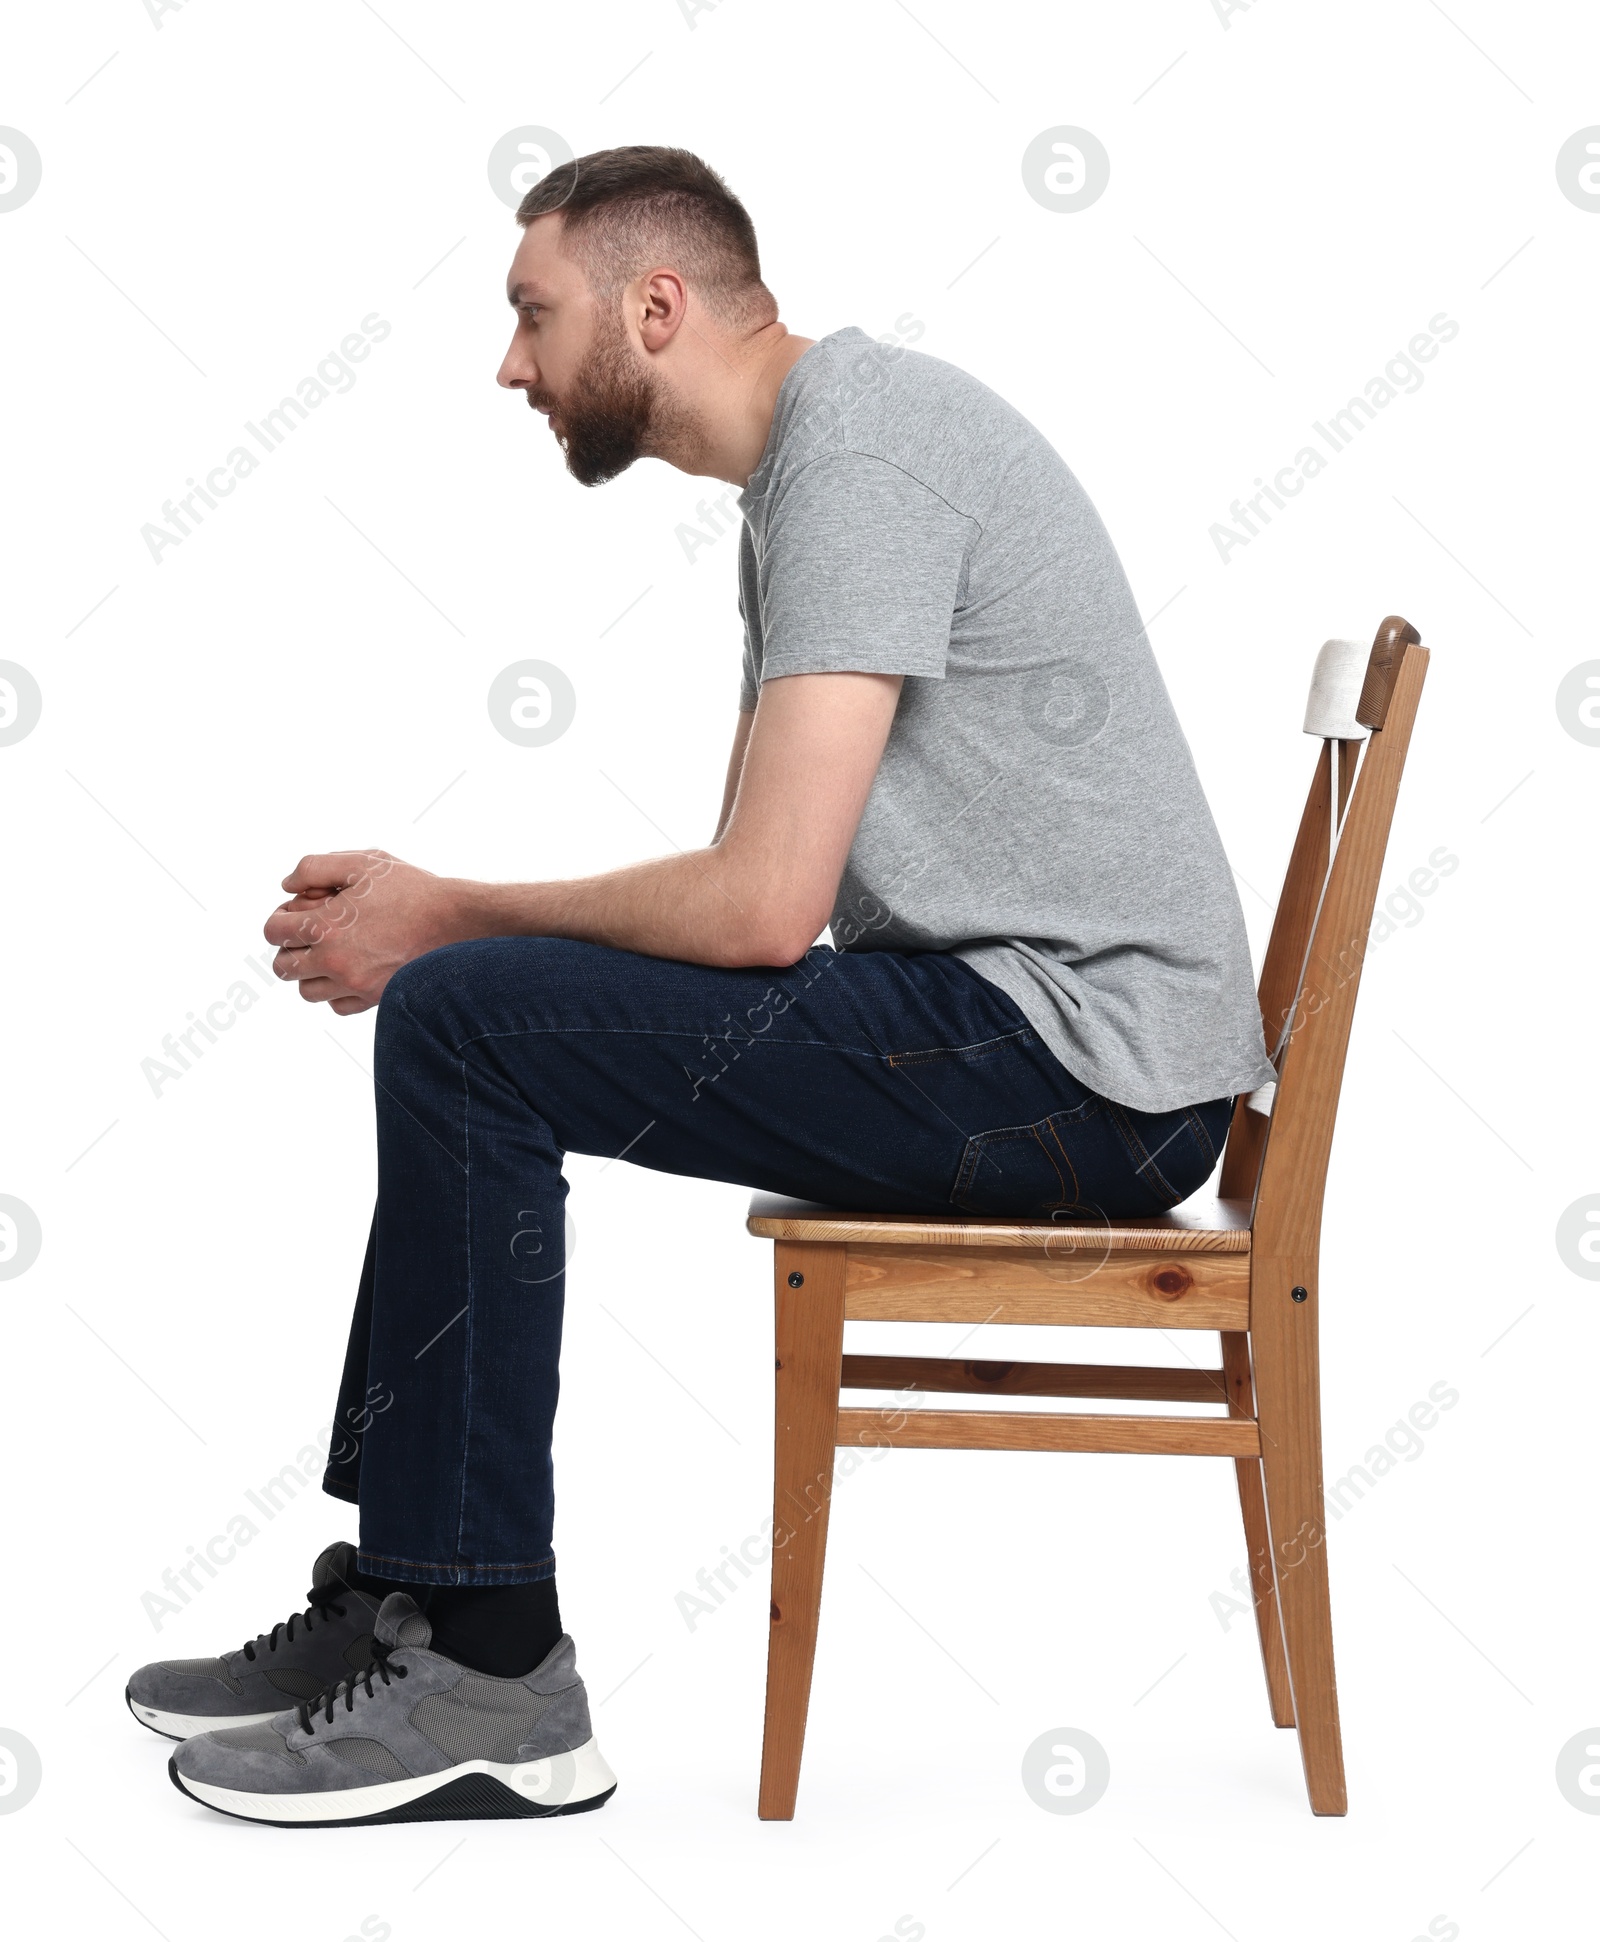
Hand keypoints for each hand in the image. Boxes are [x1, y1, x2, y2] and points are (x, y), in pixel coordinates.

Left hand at [263, 850, 470, 1013]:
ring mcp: (356, 983)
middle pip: (284, 966)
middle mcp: (335, 961)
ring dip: (309, 973)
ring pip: (307, 990)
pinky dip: (335, 992)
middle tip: (308, 934)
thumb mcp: (362, 862)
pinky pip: (337, 1006)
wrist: (457, 921)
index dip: (279, 919)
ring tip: (328, 954)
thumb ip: (314, 868)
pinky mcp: (375, 998)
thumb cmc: (411, 890)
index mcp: (326, 926)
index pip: (274, 932)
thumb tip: (287, 886)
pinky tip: (349, 971)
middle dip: (290, 948)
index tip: (295, 914)